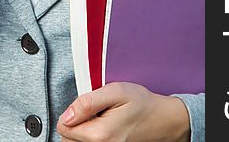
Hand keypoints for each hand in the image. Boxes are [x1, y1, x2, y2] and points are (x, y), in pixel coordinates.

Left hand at [57, 82, 189, 141]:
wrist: (164, 120)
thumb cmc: (142, 104)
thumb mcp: (116, 91)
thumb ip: (88, 102)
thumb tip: (67, 115)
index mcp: (100, 135)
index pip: (64, 128)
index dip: (71, 112)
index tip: (84, 105)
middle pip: (68, 139)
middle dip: (75, 123)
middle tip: (92, 111)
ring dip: (83, 131)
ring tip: (98, 119)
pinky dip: (91, 137)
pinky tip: (102, 127)